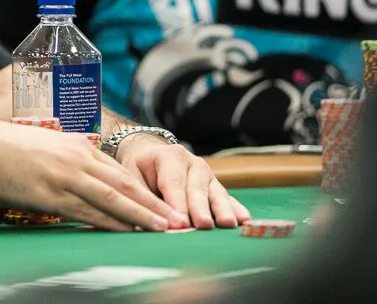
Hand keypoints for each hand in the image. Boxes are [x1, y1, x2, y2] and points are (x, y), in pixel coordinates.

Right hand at [0, 117, 192, 231]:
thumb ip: (64, 162)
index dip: (146, 190)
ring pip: (114, 198)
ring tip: (166, 229)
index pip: (119, 171)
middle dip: (155, 204)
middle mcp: (77, 158)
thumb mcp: (42, 149)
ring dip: (143, 216)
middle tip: (181, 220)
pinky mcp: (50, 193)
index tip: (166, 204)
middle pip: (126, 184)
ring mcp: (65, 175)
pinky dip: (113, 223)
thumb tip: (77, 180)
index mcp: (77, 146)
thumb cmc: (2, 150)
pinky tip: (128, 232)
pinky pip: (88, 211)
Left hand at [116, 134, 249, 228]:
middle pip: (197, 188)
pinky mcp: (215, 185)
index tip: (180, 224)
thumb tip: (142, 225)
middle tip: (203, 225)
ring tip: (228, 224)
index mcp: (168, 157)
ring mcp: (207, 174)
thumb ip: (139, 199)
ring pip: (215, 192)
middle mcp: (192, 163)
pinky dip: (235, 208)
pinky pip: (227, 197)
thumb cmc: (139, 168)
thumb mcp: (131, 176)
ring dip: (222, 209)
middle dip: (200, 208)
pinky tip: (244, 219)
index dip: (177, 204)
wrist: (151, 152)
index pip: (173, 183)